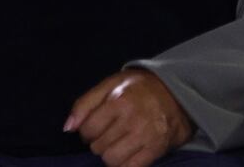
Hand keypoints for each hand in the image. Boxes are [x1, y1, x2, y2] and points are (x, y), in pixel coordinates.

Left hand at [66, 69, 193, 166]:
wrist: (175, 94)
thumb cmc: (137, 88)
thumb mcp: (109, 85)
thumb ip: (85, 104)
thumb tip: (68, 128)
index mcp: (118, 102)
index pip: (88, 129)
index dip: (85, 131)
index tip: (92, 128)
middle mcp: (132, 120)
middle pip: (98, 146)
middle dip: (96, 142)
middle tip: (105, 135)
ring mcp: (145, 137)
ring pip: (112, 160)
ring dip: (108, 155)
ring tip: (114, 145)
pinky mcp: (156, 150)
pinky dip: (123, 165)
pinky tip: (124, 155)